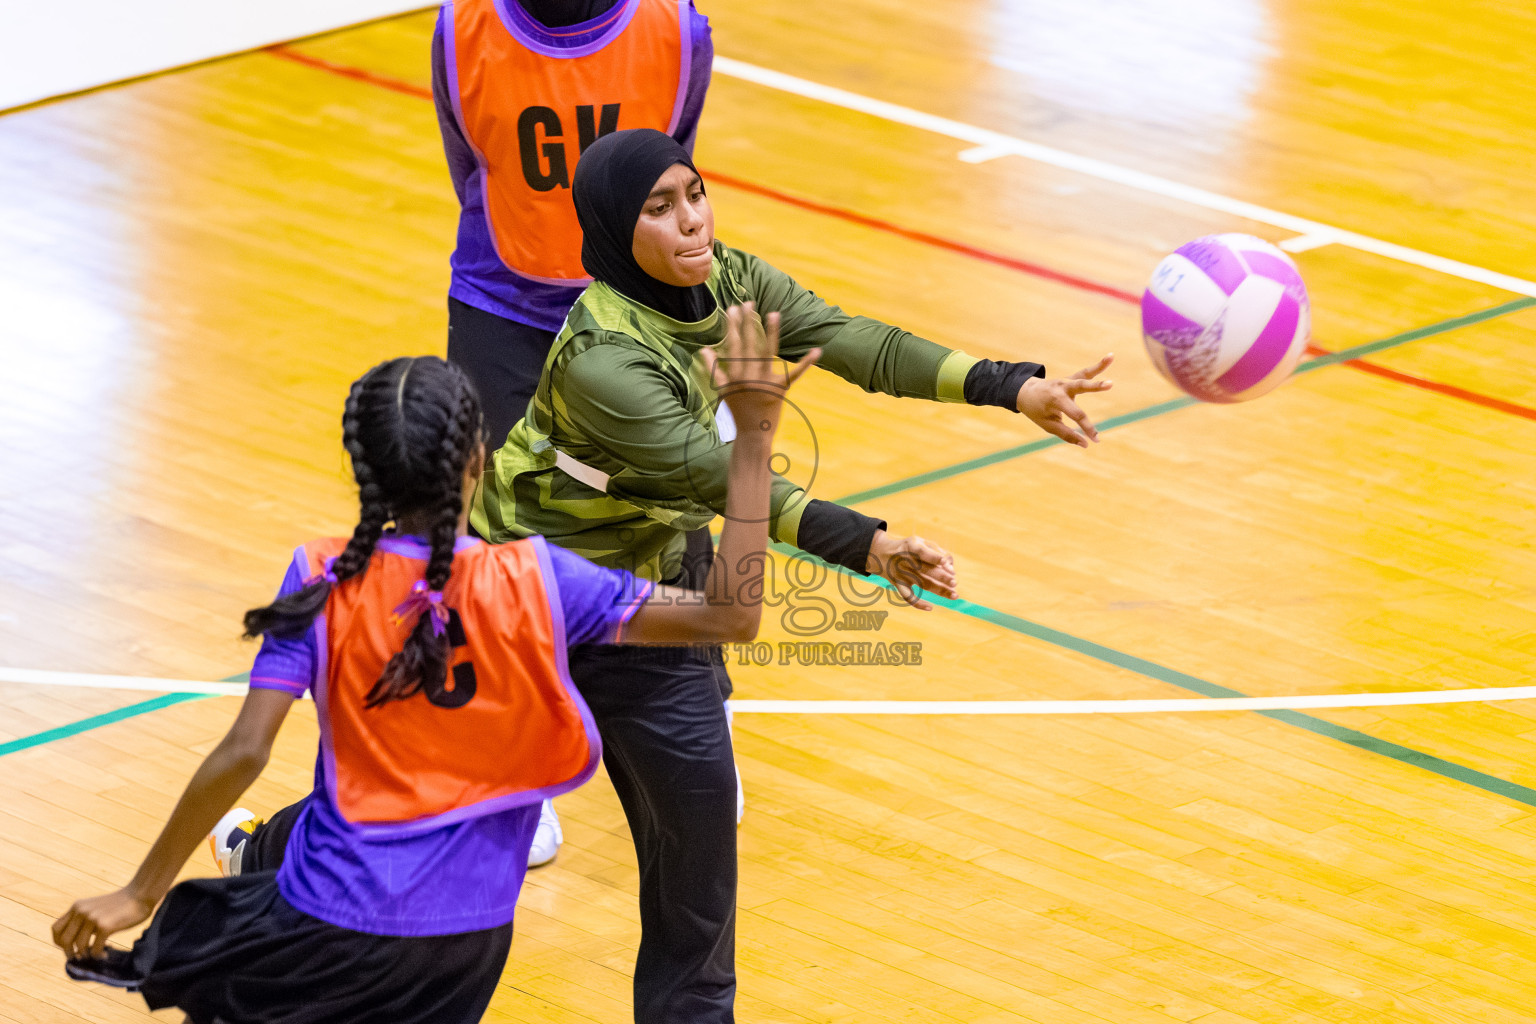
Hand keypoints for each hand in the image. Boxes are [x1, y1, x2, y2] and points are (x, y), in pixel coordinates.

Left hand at [53, 889, 155, 959]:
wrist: (141, 894)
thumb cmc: (122, 904)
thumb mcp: (96, 908)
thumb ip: (85, 919)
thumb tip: (75, 944)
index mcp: (77, 907)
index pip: (55, 929)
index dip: (59, 943)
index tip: (70, 948)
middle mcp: (81, 912)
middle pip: (63, 940)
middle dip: (69, 953)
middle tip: (80, 958)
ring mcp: (92, 918)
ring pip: (78, 946)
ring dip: (86, 955)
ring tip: (96, 954)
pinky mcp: (105, 926)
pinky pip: (94, 948)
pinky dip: (98, 955)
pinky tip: (106, 953)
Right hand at [701, 302, 819, 432]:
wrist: (752, 434)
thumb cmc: (738, 410)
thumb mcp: (722, 390)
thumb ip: (713, 368)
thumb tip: (703, 350)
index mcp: (735, 374)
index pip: (733, 345)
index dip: (733, 326)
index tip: (732, 308)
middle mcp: (748, 376)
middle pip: (748, 344)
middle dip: (747, 322)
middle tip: (748, 302)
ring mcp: (764, 382)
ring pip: (767, 352)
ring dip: (771, 332)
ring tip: (774, 313)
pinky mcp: (780, 389)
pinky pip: (795, 374)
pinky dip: (806, 362)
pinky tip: (817, 350)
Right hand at [866, 530, 957, 610]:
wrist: (883, 554)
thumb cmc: (909, 548)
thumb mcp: (919, 542)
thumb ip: (936, 551)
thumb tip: (951, 568)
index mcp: (912, 547)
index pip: (923, 553)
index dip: (934, 558)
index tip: (945, 562)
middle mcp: (906, 561)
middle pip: (926, 570)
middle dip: (941, 577)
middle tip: (954, 582)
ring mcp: (902, 574)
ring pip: (923, 584)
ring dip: (939, 590)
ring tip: (955, 595)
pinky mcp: (899, 585)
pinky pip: (907, 597)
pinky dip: (918, 604)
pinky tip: (930, 608)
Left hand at [1016, 354, 1113, 447]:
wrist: (1025, 392)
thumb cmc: (1037, 410)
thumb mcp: (1048, 425)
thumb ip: (1067, 434)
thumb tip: (1086, 444)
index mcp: (1055, 400)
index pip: (1076, 415)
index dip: (1087, 428)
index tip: (1096, 439)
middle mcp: (1062, 388)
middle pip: (1081, 387)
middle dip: (1096, 386)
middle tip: (1110, 384)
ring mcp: (1066, 381)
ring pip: (1084, 375)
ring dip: (1099, 367)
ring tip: (1112, 357)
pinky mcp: (1070, 378)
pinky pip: (1085, 373)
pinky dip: (1097, 367)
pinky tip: (1110, 357)